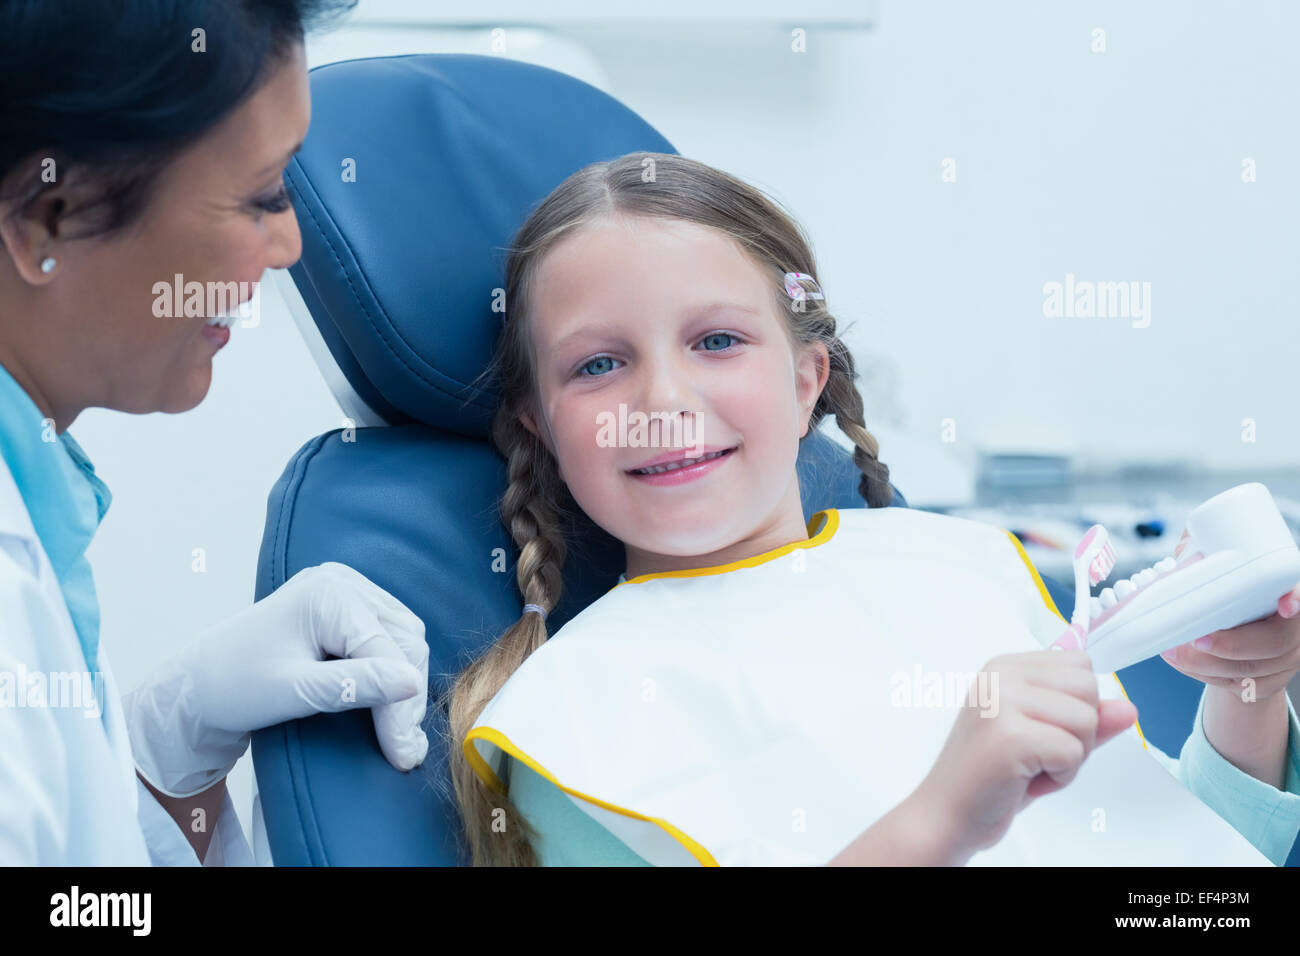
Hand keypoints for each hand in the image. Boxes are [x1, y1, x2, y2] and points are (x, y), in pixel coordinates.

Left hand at [124, 562, 429, 796]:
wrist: (197, 687)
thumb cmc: (233, 686)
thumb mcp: (295, 692)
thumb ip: (356, 685)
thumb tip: (413, 686)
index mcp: (328, 592)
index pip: (386, 649)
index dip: (400, 704)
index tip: (404, 752)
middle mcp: (342, 583)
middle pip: (404, 640)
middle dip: (405, 697)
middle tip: (404, 749)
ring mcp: (345, 594)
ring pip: (403, 641)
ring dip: (403, 685)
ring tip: (396, 733)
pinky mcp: (345, 613)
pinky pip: (388, 640)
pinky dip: (391, 673)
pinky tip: (386, 705)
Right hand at [915, 650, 1136, 861]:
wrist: (947, 813)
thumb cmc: (992, 776)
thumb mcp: (1044, 737)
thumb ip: (1085, 719)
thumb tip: (1129, 708)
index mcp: (1005, 666)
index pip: (1081, 664)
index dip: (1077, 705)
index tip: (1041, 731)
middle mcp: (1000, 675)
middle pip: (1089, 688)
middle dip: (1080, 731)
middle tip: (1039, 754)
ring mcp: (1002, 702)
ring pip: (1087, 721)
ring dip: (1071, 757)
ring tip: (1032, 767)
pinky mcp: (1010, 735)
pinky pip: (1074, 753)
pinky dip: (1060, 778)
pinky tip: (1026, 781)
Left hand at [1158, 530, 1299, 701]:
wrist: (1243, 631)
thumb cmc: (1231, 591)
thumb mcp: (1222, 566)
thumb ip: (1206, 551)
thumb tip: (1186, 550)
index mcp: (1287, 592)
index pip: (1299, 595)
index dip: (1296, 600)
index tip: (1286, 605)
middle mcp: (1294, 629)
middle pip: (1275, 643)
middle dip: (1232, 645)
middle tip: (1195, 638)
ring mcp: (1285, 658)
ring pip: (1251, 669)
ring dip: (1205, 664)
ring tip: (1171, 651)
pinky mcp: (1268, 682)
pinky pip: (1237, 685)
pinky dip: (1203, 675)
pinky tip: (1180, 662)